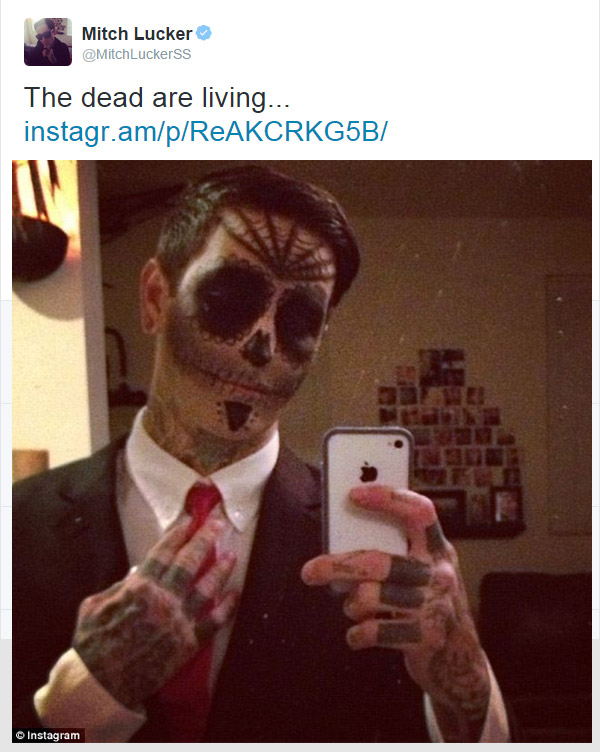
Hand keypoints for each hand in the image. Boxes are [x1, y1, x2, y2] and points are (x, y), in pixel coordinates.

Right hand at [72, 513, 237, 709]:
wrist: (101, 684)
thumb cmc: (92, 643)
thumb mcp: (94, 604)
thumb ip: (118, 586)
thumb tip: (137, 571)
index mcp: (140, 586)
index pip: (164, 553)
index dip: (177, 534)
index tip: (189, 520)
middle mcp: (164, 599)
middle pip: (189, 562)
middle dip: (204, 540)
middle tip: (217, 524)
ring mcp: (179, 621)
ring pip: (207, 588)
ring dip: (220, 570)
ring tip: (232, 555)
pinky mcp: (189, 643)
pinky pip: (214, 622)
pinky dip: (227, 607)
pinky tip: (234, 594)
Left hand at [301, 485, 489, 740]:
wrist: (461, 661)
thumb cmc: (429, 603)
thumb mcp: (424, 571)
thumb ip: (396, 552)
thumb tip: (342, 538)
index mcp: (438, 549)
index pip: (419, 512)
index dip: (388, 499)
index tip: (353, 495)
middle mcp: (439, 574)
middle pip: (379, 562)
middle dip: (338, 565)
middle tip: (309, 571)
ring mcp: (434, 607)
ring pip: (370, 596)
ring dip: (352, 603)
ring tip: (352, 607)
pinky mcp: (425, 638)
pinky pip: (373, 631)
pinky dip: (357, 634)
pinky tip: (358, 634)